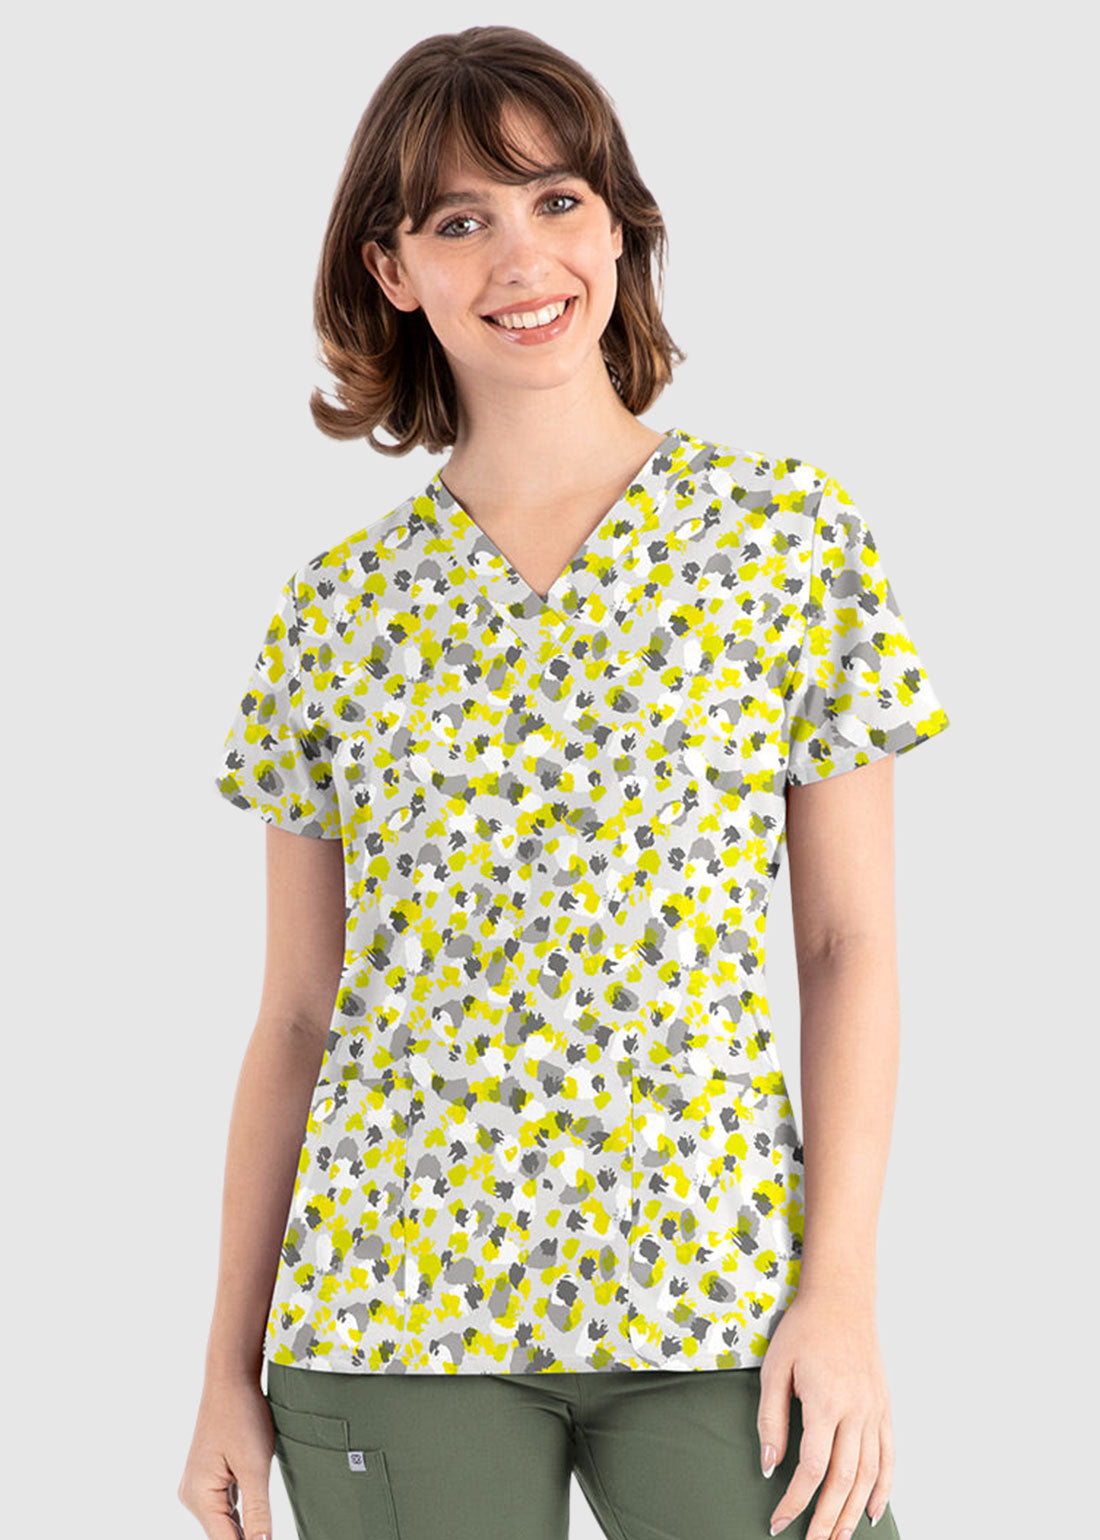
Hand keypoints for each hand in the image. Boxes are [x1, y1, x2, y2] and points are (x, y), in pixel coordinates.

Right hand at [178, 1372, 274, 1539]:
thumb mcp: (255, 1466)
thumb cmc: (242, 1415)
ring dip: (244, 1531)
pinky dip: (242, 1516)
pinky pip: (226, 1506)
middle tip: (268, 1537)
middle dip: (246, 1539)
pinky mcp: (209, 1478)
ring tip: (265, 1532)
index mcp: (200, 1496)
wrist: (231, 1380)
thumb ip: (258, 1511)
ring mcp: (199, 1486)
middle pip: (223, 1535)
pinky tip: (258, 1522)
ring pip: (225, 1522)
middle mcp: (193, 1495)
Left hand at [756, 1289, 894, 1536]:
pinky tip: (871, 1511)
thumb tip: (770, 1467)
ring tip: (837, 1538)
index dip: (795, 1501)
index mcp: (826, 1403)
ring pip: (869, 1475)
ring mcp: (874, 1411)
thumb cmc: (802, 1330)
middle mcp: (856, 1412)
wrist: (841, 1299)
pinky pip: (888, 1456)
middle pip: (844, 1481)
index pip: (812, 1469)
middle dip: (825, 1519)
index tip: (778, 1522)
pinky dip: (883, 1488)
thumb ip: (772, 1420)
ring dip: (853, 1512)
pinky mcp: (883, 1408)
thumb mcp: (775, 1369)